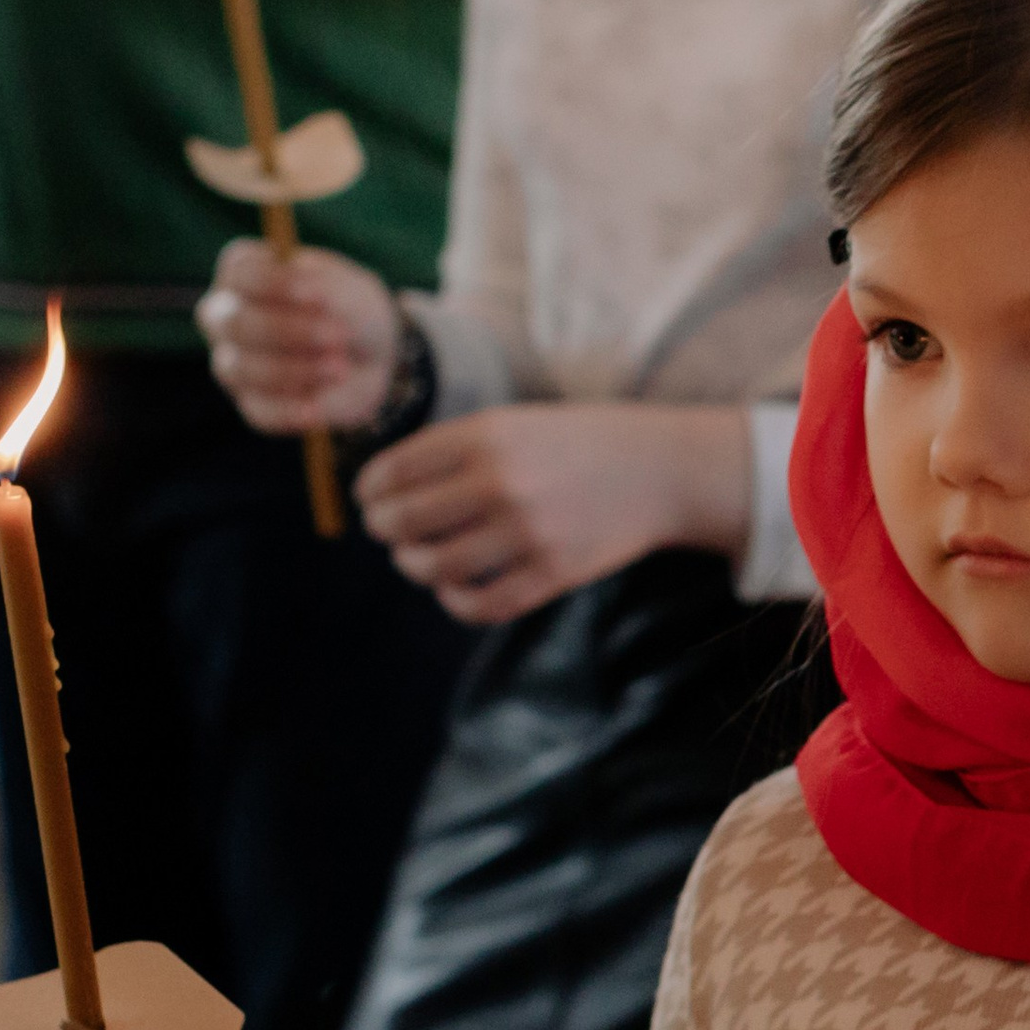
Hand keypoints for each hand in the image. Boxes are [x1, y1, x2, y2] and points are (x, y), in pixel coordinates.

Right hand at [198, 239, 397, 431]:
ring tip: (341, 368)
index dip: (276, 283)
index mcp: (242, 273)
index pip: (240, 273)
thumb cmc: (349, 311)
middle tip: (339, 336)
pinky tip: (316, 410)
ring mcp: (233, 362)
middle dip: (290, 331)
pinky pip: (259, 411)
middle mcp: (226, 316)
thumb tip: (311, 292)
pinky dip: (289, 411)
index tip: (319, 294)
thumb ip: (328, 288)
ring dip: (296, 370)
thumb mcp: (350, 291)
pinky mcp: (252, 402)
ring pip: (244, 369)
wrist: (369, 360)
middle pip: (236, 323)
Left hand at [357, 401, 752, 623]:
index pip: (395, 471)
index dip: (370, 491)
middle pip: (404, 522)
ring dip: (414, 567)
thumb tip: (387, 493)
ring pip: (435, 567)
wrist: (661, 468)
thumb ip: (456, 451)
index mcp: (486, 435)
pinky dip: (454, 602)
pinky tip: (453, 589)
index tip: (368, 499)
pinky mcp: (553, 573)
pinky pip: (481, 605)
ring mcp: (528, 531)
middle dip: (384, 530)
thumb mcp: (514, 424)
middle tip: (387, 532)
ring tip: (418, 560)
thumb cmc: (578, 443)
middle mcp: (501, 481)